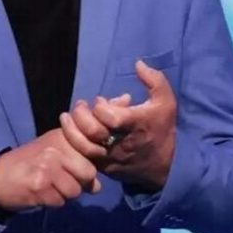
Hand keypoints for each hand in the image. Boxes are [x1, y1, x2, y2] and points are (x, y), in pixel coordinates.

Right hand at [0, 128, 100, 211]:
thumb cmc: (27, 164)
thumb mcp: (52, 153)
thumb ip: (76, 162)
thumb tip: (97, 185)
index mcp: (61, 137)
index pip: (92, 152)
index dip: (87, 167)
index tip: (74, 170)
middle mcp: (56, 148)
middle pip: (88, 173)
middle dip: (79, 183)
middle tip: (60, 182)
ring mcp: (48, 166)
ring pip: (75, 191)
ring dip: (64, 195)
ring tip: (48, 187)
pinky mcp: (40, 185)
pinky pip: (60, 202)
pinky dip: (52, 202)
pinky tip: (39, 194)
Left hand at [59, 59, 177, 190]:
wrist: (164, 165)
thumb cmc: (161, 127)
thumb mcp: (166, 101)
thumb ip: (154, 79)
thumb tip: (137, 63)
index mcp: (137, 125)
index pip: (111, 118)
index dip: (101, 107)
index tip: (101, 101)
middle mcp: (123, 144)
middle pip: (93, 133)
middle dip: (81, 116)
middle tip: (81, 106)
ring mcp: (112, 158)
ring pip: (84, 148)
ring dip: (71, 130)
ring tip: (67, 117)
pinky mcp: (105, 168)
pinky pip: (83, 158)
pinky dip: (75, 143)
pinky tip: (72, 131)